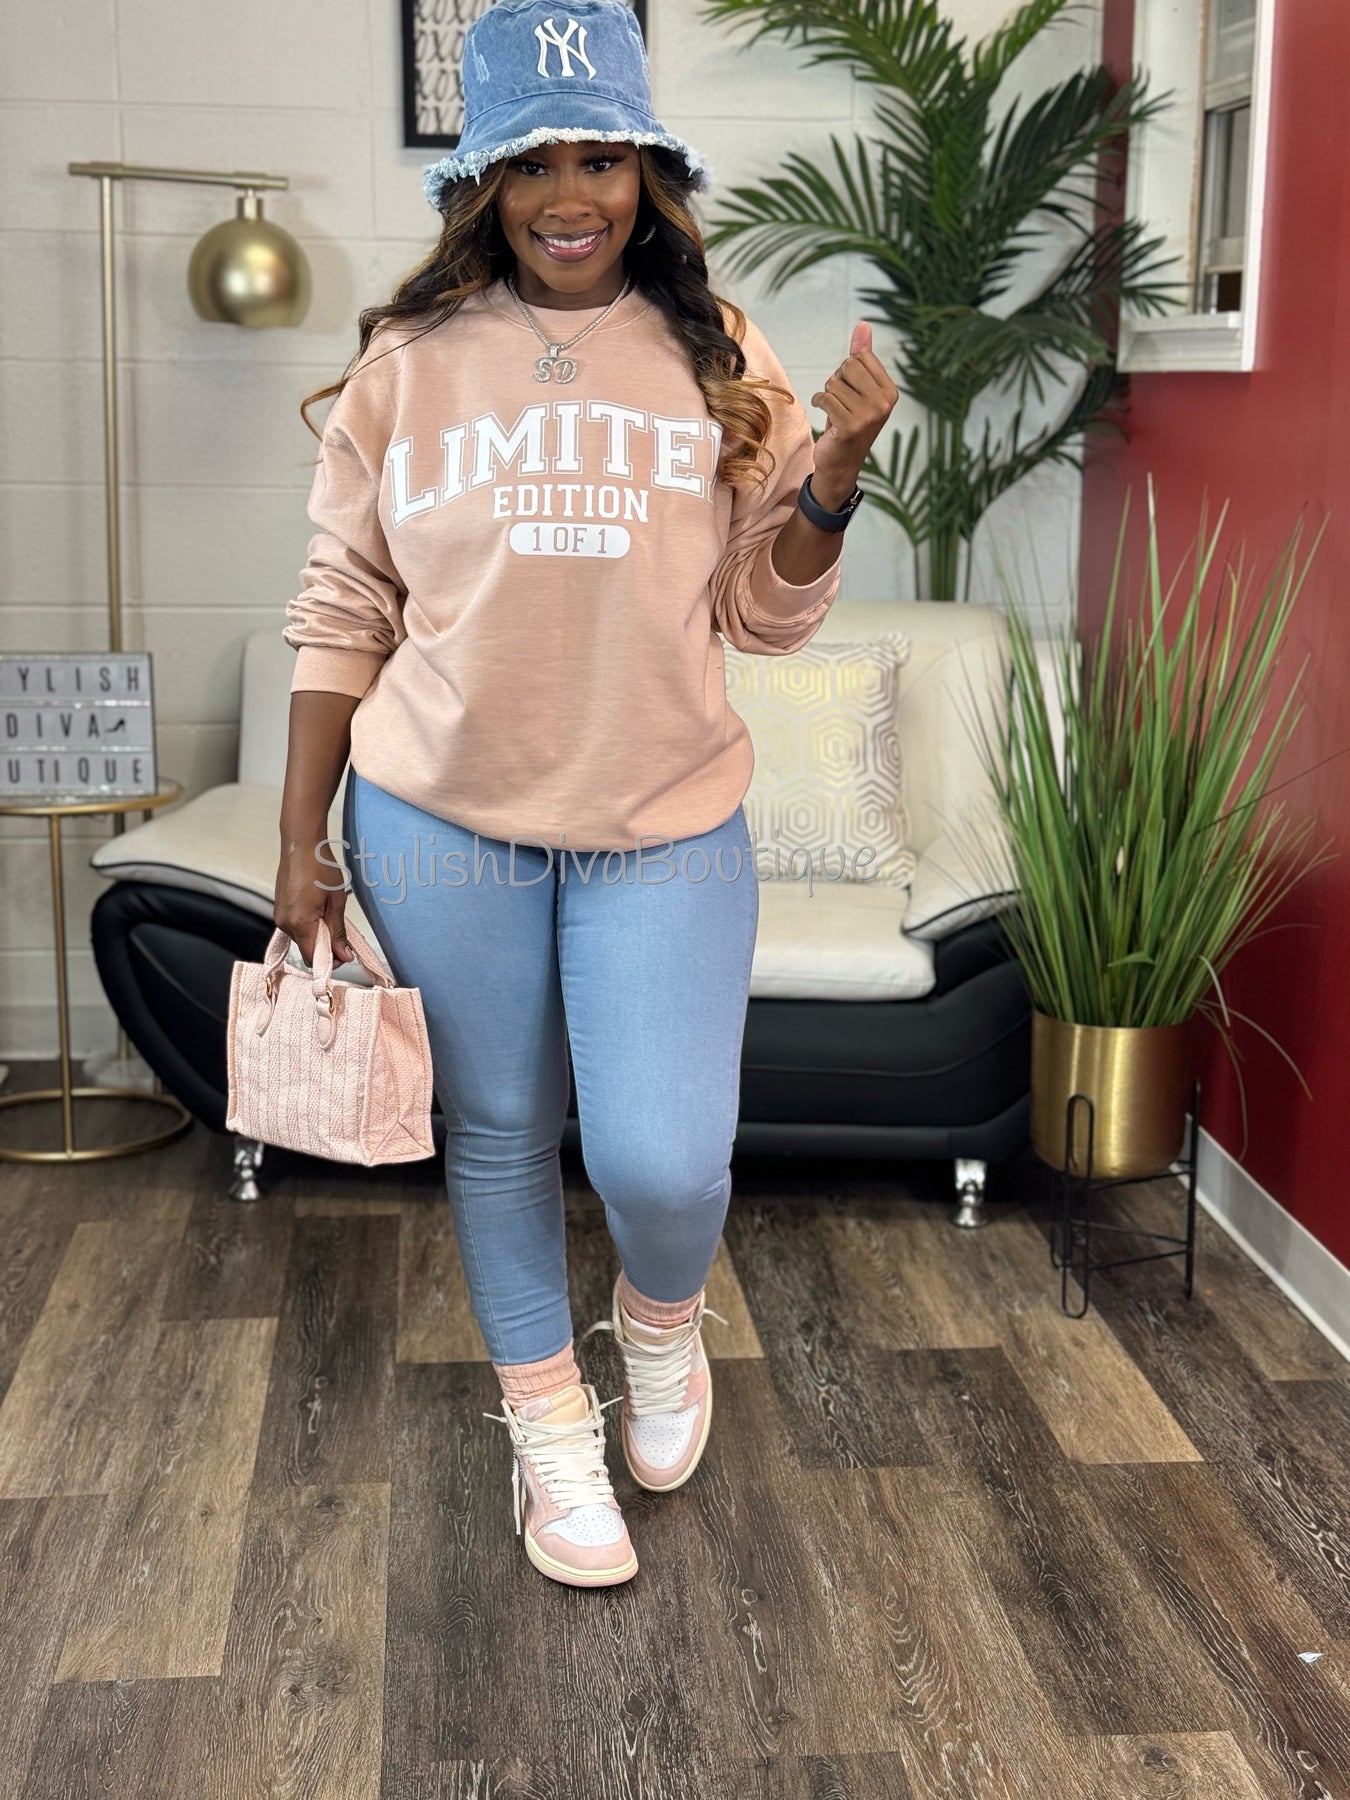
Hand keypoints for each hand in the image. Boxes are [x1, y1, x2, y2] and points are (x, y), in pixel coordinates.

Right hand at [274, 833, 356, 967]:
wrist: (301, 844)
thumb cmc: (320, 867)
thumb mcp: (337, 901)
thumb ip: (338, 931)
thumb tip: (344, 955)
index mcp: (299, 923)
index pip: (312, 958)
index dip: (330, 961)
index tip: (345, 953)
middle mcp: (285, 923)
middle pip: (307, 949)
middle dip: (325, 946)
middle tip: (342, 931)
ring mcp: (279, 916)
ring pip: (302, 938)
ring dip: (317, 934)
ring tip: (330, 914)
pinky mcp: (279, 909)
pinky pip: (295, 927)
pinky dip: (308, 925)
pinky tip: (319, 910)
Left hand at [809, 321, 899, 508]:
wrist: (841, 464)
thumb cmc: (848, 422)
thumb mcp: (857, 387)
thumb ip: (861, 355)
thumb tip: (863, 324)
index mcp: (890, 391)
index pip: (860, 357)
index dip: (847, 372)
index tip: (851, 393)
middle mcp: (884, 402)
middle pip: (847, 366)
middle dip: (837, 382)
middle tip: (841, 404)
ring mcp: (869, 415)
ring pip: (833, 383)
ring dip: (827, 396)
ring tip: (835, 414)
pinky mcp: (850, 426)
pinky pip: (824, 398)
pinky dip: (818, 403)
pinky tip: (826, 418)